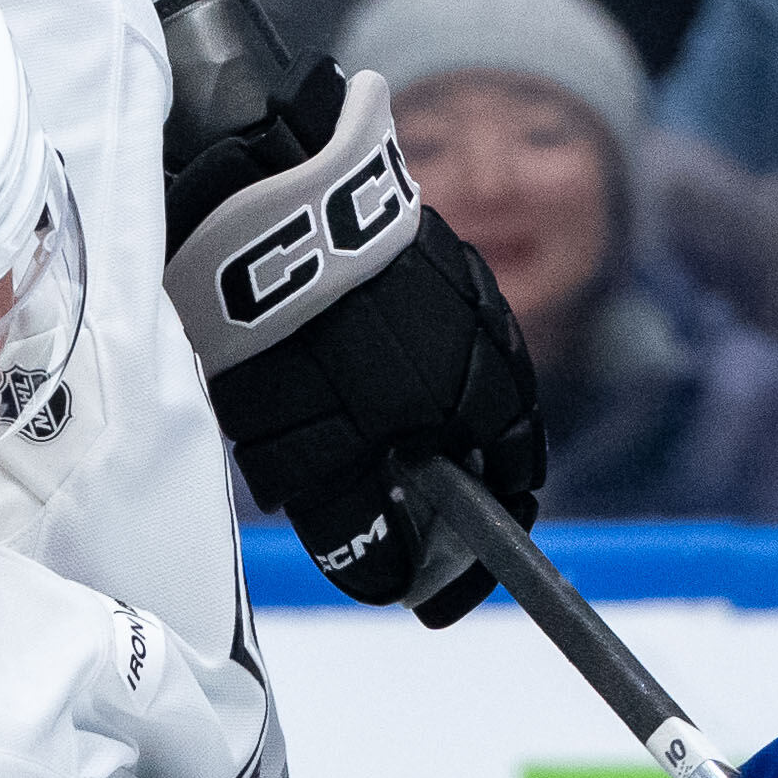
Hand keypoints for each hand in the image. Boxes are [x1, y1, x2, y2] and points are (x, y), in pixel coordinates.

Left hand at [167, 57, 542, 617]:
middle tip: (387, 517)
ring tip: (338, 445)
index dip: (479, 544)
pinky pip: (399, 322)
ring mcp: (445, 274)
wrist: (264, 195)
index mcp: (490, 389)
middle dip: (438, 482)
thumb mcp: (328, 454)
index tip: (440, 583)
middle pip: (477, 429)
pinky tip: (317, 366)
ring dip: (403, 419)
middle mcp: (486, 330)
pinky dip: (373, 363)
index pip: (513, 481)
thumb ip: (362, 523)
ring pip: (437, 372)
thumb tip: (392, 582)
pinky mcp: (396, 236)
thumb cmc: (308, 339)